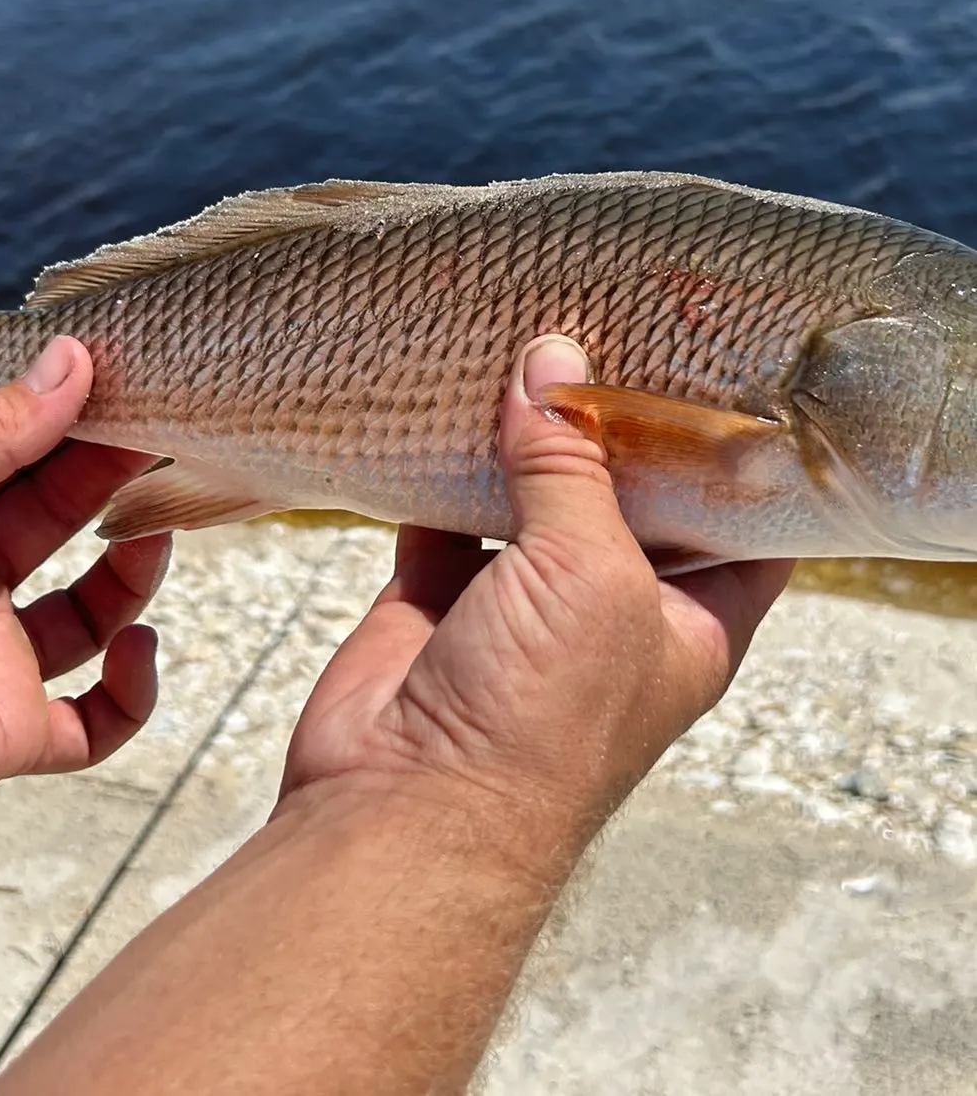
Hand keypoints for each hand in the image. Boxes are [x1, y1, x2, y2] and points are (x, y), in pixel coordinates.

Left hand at [0, 337, 167, 862]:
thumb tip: (72, 361)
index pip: (18, 461)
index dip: (72, 426)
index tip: (130, 385)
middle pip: (58, 526)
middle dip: (109, 482)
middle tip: (166, 438)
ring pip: (88, 617)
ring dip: (131, 576)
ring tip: (154, 532)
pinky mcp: (4, 735)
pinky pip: (91, 724)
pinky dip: (130, 692)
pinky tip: (137, 645)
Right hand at [281, 335, 793, 867]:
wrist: (406, 811)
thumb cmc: (538, 720)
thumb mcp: (588, 573)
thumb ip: (571, 463)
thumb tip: (552, 361)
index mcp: (689, 619)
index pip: (736, 523)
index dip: (730, 449)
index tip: (712, 365)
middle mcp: (608, 609)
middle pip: (620, 494)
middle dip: (606, 422)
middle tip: (601, 330)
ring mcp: (518, 604)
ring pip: (526, 495)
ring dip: (517, 436)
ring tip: (516, 348)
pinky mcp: (438, 598)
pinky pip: (442, 513)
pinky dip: (437, 466)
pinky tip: (439, 408)